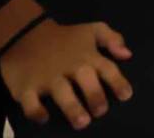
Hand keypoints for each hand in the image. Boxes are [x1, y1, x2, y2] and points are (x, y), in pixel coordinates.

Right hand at [0, 19, 131, 129]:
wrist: (25, 35)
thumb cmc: (65, 39)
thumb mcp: (92, 31)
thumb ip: (112, 39)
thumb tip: (128, 54)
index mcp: (87, 56)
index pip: (107, 68)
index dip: (118, 82)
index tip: (126, 96)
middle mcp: (70, 67)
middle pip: (86, 81)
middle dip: (95, 96)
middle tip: (100, 111)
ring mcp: (48, 77)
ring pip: (62, 93)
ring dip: (72, 107)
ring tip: (82, 122)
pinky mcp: (26, 86)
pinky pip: (31, 101)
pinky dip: (36, 110)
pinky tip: (44, 118)